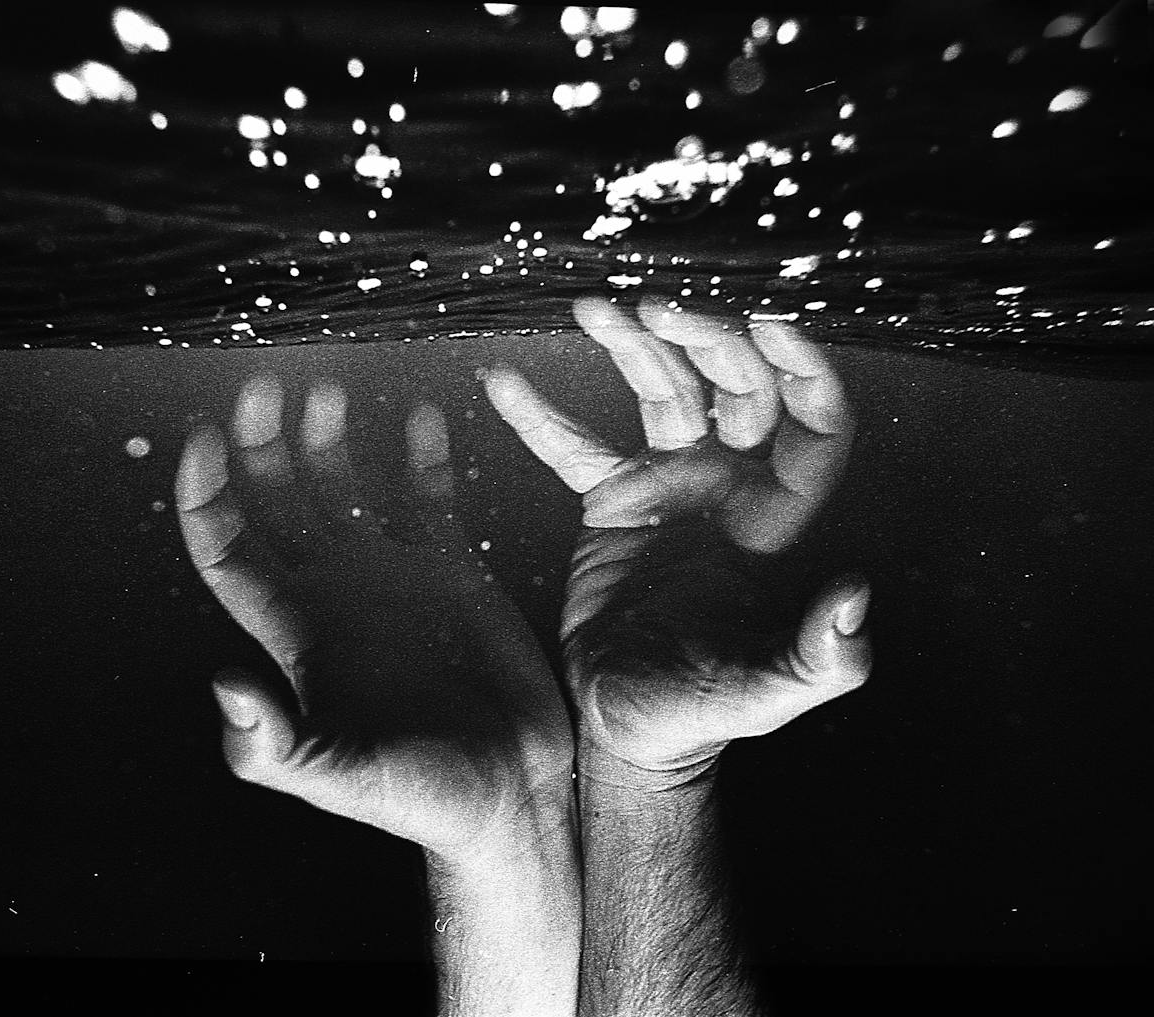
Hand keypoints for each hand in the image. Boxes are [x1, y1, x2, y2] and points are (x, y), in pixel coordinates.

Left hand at [175, 374, 574, 860]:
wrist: (507, 794)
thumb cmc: (419, 796)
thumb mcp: (339, 778)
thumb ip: (277, 745)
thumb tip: (223, 685)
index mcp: (296, 629)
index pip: (227, 546)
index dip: (206, 493)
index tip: (205, 438)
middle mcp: (334, 591)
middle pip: (276, 499)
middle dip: (261, 443)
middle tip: (264, 387)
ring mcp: (392, 575)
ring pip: (344, 486)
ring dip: (329, 436)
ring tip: (327, 390)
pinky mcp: (451, 569)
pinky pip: (427, 495)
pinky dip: (421, 454)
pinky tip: (420, 417)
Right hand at [483, 296, 871, 789]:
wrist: (627, 724)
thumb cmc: (703, 713)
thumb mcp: (766, 693)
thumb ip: (817, 656)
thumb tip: (856, 597)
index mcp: (775, 520)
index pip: (811, 422)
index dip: (801, 368)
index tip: (769, 325)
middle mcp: (729, 489)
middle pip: (736, 387)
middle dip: (708, 341)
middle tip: (662, 308)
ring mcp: (671, 490)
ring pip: (665, 394)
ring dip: (636, 349)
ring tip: (596, 308)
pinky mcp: (614, 503)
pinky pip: (578, 448)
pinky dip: (542, 420)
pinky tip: (504, 385)